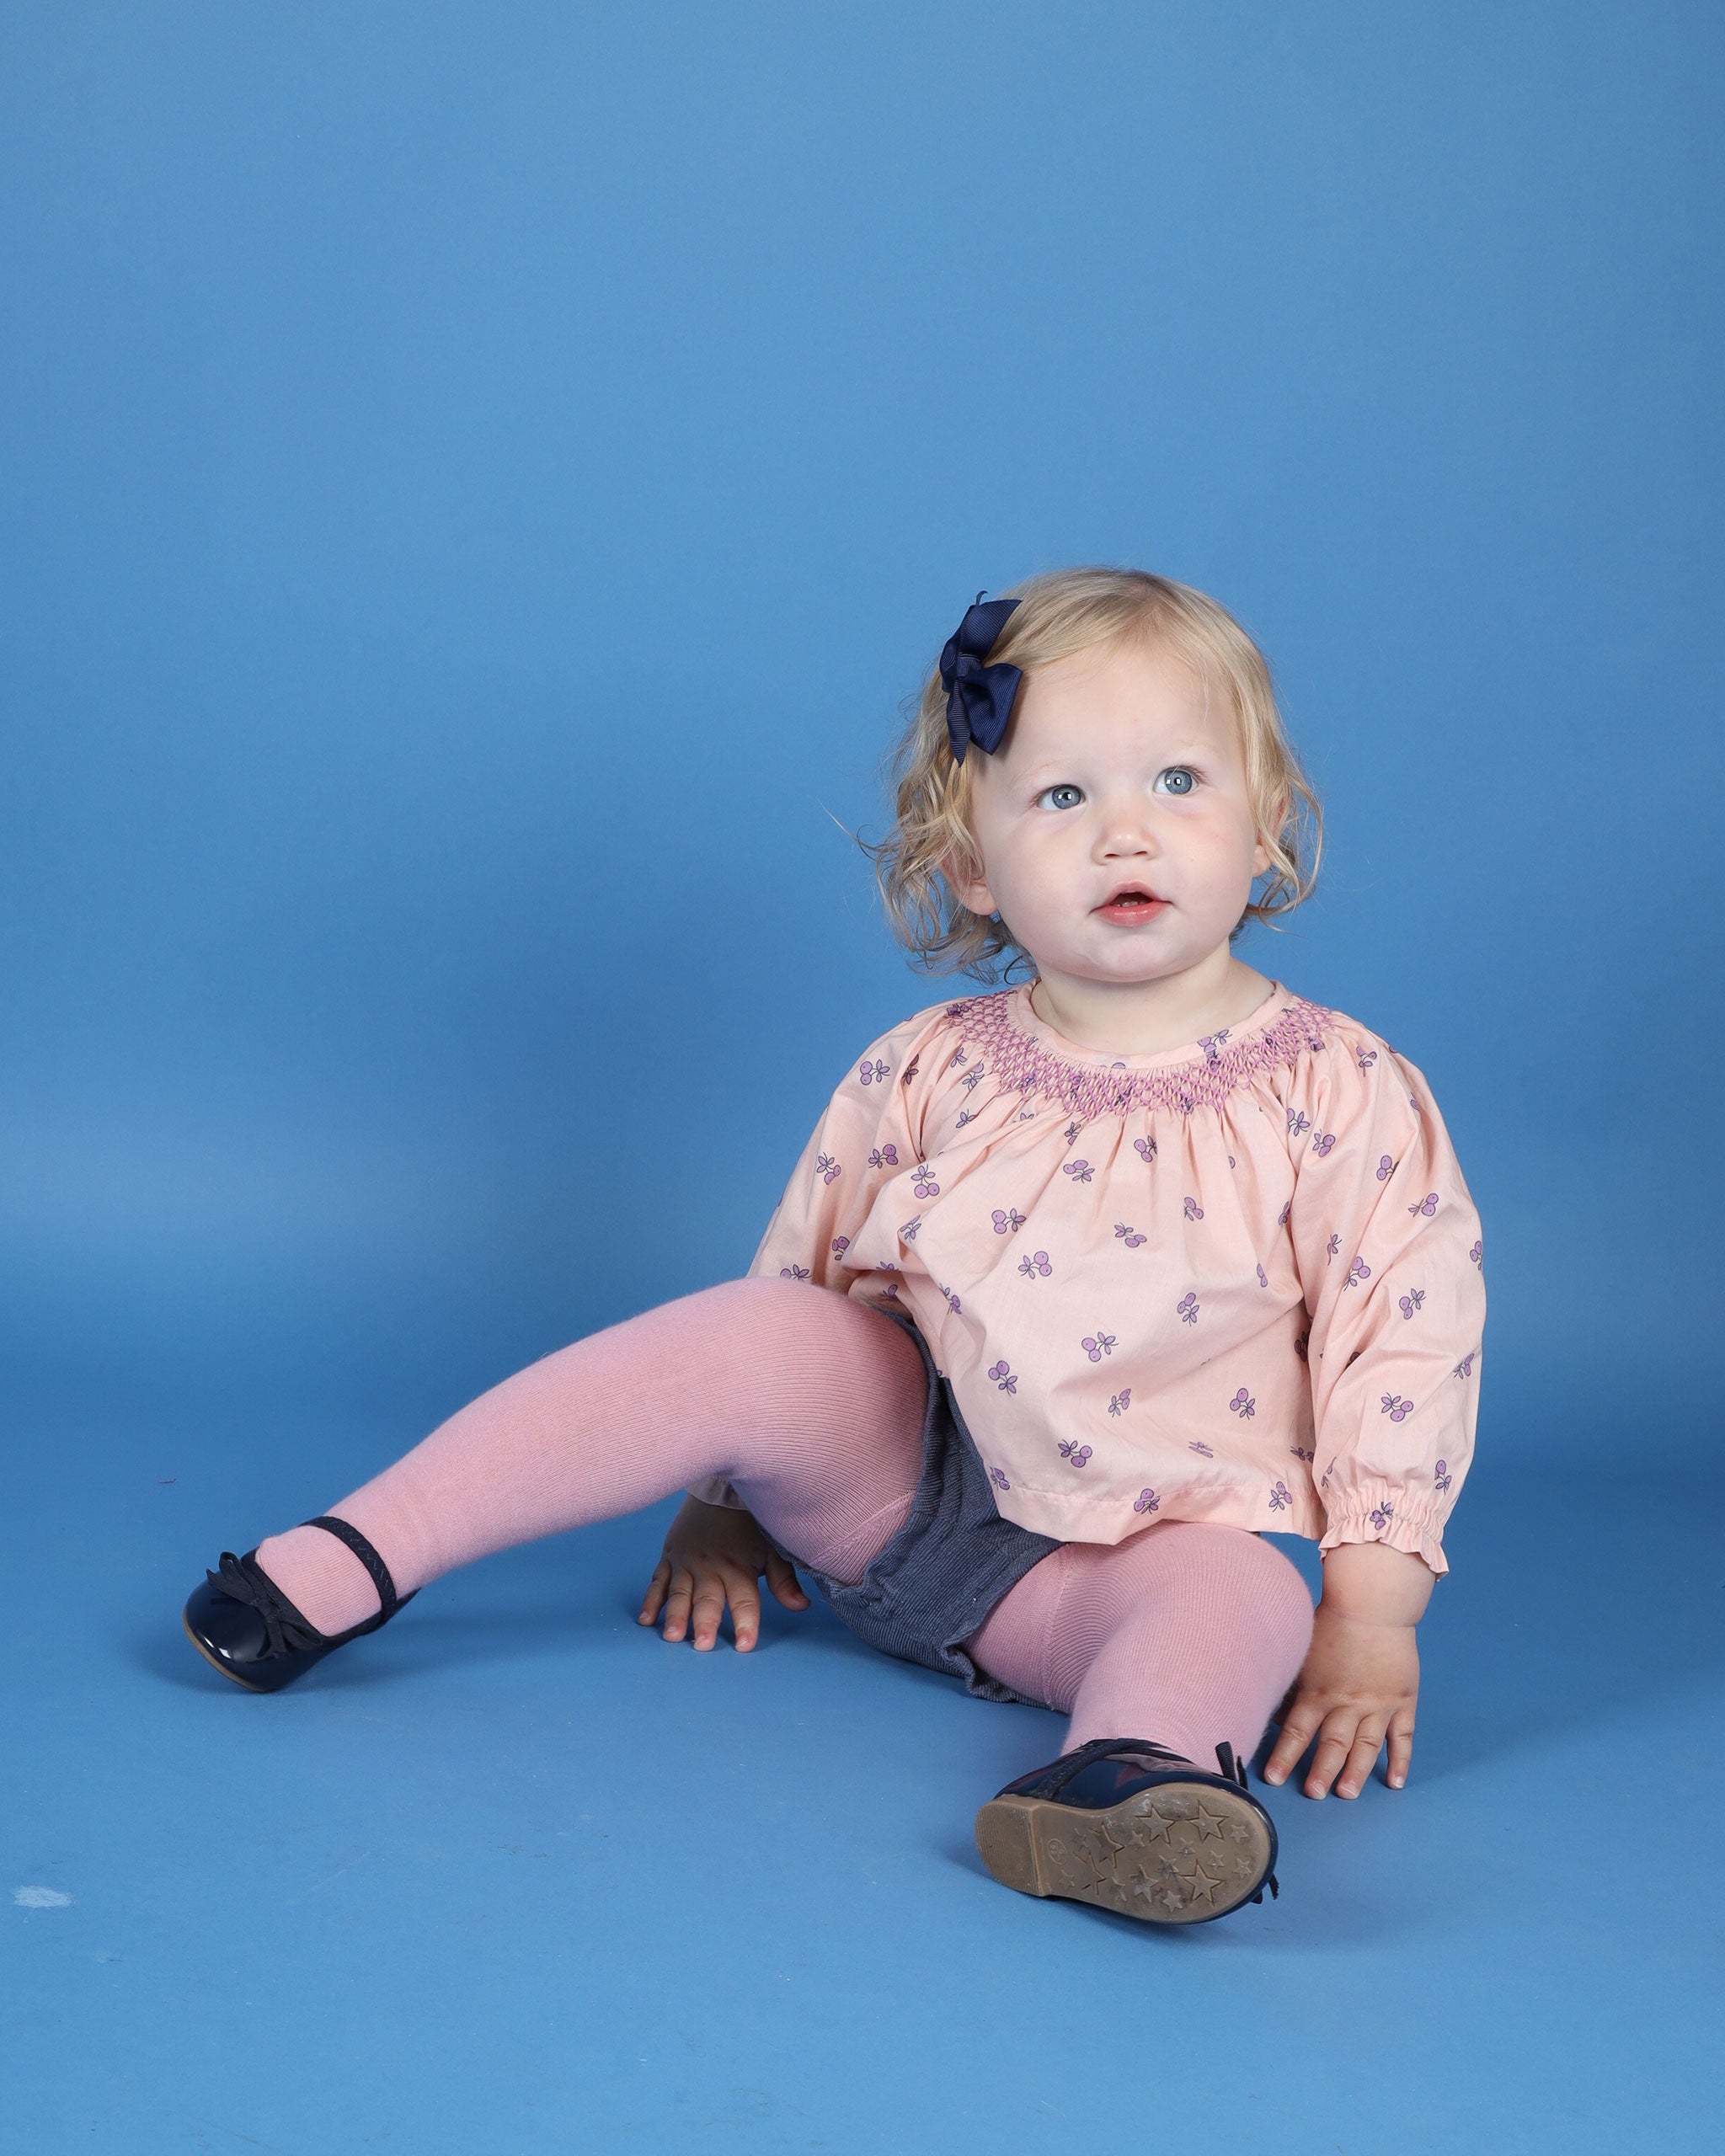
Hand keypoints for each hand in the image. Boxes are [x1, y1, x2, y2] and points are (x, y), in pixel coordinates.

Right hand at [637, 1495, 809, 1651]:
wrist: (719, 1487)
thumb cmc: (749, 1523)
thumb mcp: (772, 1548)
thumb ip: (783, 1579)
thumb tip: (801, 1606)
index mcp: (738, 1567)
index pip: (744, 1600)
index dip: (746, 1623)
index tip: (745, 1645)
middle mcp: (710, 1567)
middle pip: (708, 1600)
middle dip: (705, 1622)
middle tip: (702, 1645)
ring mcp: (686, 1563)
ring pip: (679, 1593)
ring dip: (675, 1615)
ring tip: (672, 1636)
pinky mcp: (669, 1558)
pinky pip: (657, 1581)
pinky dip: (651, 1601)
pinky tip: (646, 1620)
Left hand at [1263, 1542, 1432, 1798]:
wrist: (1373, 1604)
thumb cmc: (1331, 1623)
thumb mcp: (1302, 1651)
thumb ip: (1290, 1684)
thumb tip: (1274, 1712)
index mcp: (1319, 1690)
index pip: (1297, 1731)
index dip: (1283, 1756)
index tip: (1272, 1779)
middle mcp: (1348, 1702)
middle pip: (1333, 1744)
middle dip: (1321, 1771)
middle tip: (1314, 1794)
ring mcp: (1378, 1704)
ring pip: (1367, 1747)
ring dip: (1357, 1773)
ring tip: (1347, 1794)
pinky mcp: (1402, 1701)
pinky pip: (1403, 1738)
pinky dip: (1400, 1761)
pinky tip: (1394, 1782)